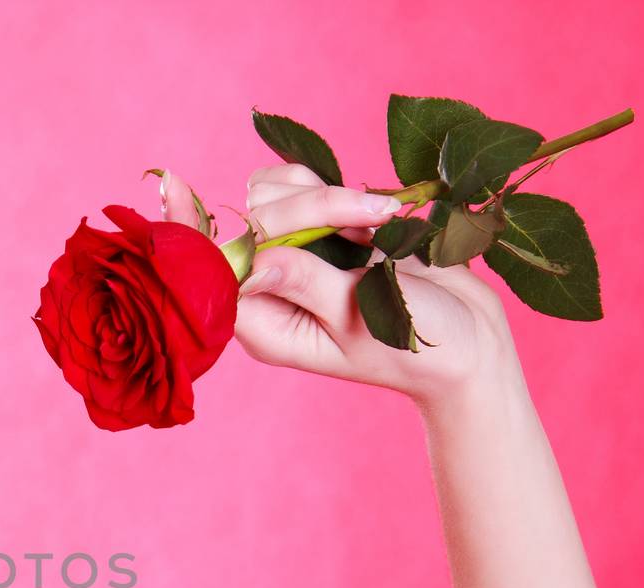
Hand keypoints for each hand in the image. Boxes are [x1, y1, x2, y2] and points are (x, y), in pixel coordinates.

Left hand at [162, 166, 526, 409]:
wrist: (470, 344)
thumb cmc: (419, 346)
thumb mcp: (361, 318)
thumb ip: (305, 282)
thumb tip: (251, 259)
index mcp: (264, 325)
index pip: (210, 271)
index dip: (190, 229)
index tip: (172, 185)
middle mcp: (270, 291)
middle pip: (252, 219)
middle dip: (308, 207)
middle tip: (370, 220)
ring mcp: (296, 259)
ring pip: (272, 195)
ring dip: (324, 194)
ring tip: (378, 220)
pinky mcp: (324, 233)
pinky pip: (305, 188)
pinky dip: (339, 188)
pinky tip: (381, 214)